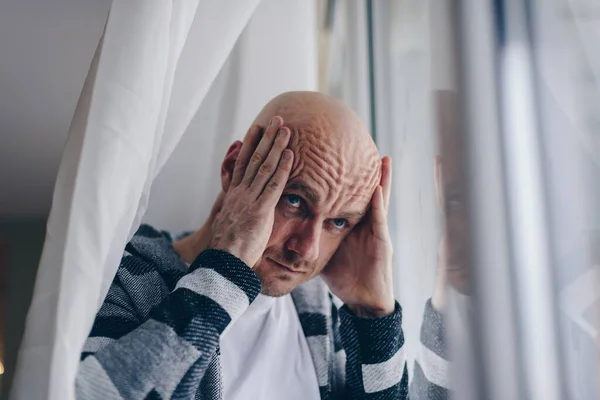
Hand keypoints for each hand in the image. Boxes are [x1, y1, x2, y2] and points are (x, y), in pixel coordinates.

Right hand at [209, 118, 293, 267]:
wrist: (224, 261)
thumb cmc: (230, 247)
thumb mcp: (231, 222)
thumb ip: (239, 209)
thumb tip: (244, 205)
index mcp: (234, 195)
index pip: (243, 164)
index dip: (250, 145)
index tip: (256, 129)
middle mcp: (241, 192)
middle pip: (254, 159)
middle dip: (266, 138)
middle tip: (275, 120)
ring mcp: (250, 199)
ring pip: (264, 167)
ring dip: (276, 146)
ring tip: (285, 129)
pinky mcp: (260, 210)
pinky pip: (273, 185)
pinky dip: (282, 168)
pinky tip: (290, 154)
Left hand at [321, 157, 394, 317]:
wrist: (362, 299)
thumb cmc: (345, 276)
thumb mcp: (325, 250)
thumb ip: (312, 236)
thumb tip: (287, 228)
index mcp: (353, 224)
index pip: (349, 195)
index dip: (347, 178)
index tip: (340, 156)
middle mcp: (367, 224)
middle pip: (367, 191)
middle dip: (368, 171)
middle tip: (367, 146)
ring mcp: (376, 232)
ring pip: (380, 201)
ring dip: (382, 180)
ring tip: (383, 160)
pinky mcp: (382, 243)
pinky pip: (379, 221)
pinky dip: (378, 205)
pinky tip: (377, 190)